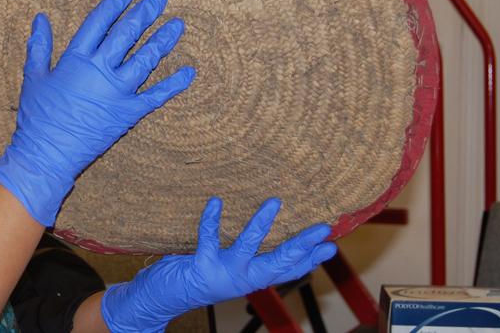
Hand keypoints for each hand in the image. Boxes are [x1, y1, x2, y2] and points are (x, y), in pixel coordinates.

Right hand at [0, 0, 195, 225]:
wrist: (47, 155)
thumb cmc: (38, 117)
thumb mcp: (34, 77)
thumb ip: (39, 46)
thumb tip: (41, 17)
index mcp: (76, 59)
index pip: (99, 21)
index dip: (116, 2)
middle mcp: (100, 71)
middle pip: (127, 34)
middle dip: (145, 13)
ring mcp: (117, 92)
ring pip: (146, 59)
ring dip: (163, 41)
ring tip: (177, 24)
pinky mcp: (128, 114)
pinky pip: (156, 96)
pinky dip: (173, 85)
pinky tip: (188, 72)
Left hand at [101, 198, 337, 332]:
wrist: (166, 297)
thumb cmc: (200, 276)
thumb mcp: (232, 271)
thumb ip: (251, 259)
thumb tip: (271, 238)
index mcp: (252, 278)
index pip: (288, 270)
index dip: (310, 259)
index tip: (332, 245)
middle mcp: (243, 278)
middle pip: (278, 261)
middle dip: (302, 245)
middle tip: (324, 228)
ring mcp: (223, 272)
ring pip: (248, 247)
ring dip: (260, 224)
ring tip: (274, 202)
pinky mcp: (201, 264)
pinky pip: (208, 239)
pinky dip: (211, 220)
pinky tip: (216, 202)